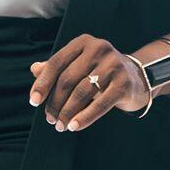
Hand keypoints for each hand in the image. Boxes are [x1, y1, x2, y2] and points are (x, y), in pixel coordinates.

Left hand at [28, 34, 150, 131]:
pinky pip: (100, 104)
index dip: (43, 83)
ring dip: (68, 113)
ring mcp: (113, 65)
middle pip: (68, 79)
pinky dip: (85, 117)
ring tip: (61, 125)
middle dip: (55, 102)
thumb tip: (34, 69)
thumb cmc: (99, 72)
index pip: (56, 63)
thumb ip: (57, 67)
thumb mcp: (78, 65)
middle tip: (50, 119)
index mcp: (83, 42)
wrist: (136, 77)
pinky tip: (74, 126)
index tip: (34, 102)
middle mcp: (98, 49)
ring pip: (82, 93)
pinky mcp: (124, 83)